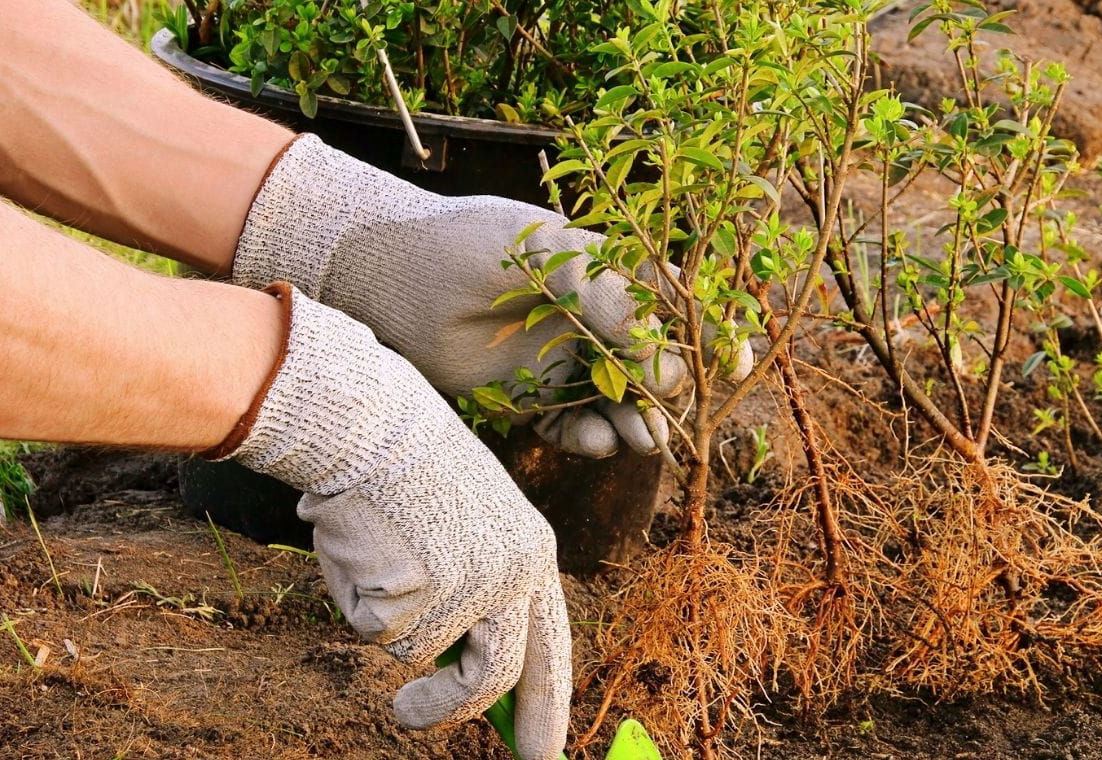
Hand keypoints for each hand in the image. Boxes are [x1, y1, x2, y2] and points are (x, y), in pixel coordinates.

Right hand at [209, 284, 569, 758]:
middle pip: (496, 679)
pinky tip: (362, 547)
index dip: (547, 707)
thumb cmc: (408, 471)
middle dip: (452, 713)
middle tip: (409, 720)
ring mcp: (469, 587)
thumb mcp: (468, 527)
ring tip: (374, 564)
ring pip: (419, 654)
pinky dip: (358, 600)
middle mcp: (514, 576)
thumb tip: (466, 674)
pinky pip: (377, 630)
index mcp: (535, 556)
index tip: (544, 754)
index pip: (551, 649)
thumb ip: (479, 593)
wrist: (370, 421)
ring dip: (387, 625)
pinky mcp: (421, 592)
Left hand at [231, 134, 713, 457]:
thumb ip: (603, 298)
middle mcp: (587, 315)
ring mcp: (558, 357)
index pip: (673, 300)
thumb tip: (666, 354)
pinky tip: (593, 441)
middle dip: (673, 392)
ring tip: (636, 437)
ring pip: (620, 400)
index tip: (733, 362)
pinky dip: (591, 437)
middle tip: (669, 416)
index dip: (709, 332)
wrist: (367, 277)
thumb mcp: (535, 259)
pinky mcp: (527, 396)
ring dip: (638, 421)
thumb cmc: (451, 249)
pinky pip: (575, 425)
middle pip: (656, 361)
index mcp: (599, 268)